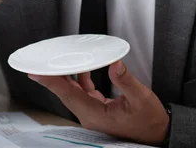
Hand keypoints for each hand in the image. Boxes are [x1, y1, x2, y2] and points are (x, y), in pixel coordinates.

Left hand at [29, 61, 169, 145]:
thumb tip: (114, 64)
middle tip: (42, 62)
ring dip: (65, 77)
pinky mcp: (98, 110)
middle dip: (53, 77)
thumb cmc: (150, 121)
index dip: (51, 82)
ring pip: (72, 93)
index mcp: (95, 115)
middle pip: (66, 93)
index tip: (36, 73)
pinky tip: (83, 68)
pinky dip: (80, 79)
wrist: (159, 134)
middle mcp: (90, 115)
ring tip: (58, 61)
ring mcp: (93, 114)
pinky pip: (83, 93)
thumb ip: (126, 81)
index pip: (68, 95)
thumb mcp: (141, 99)